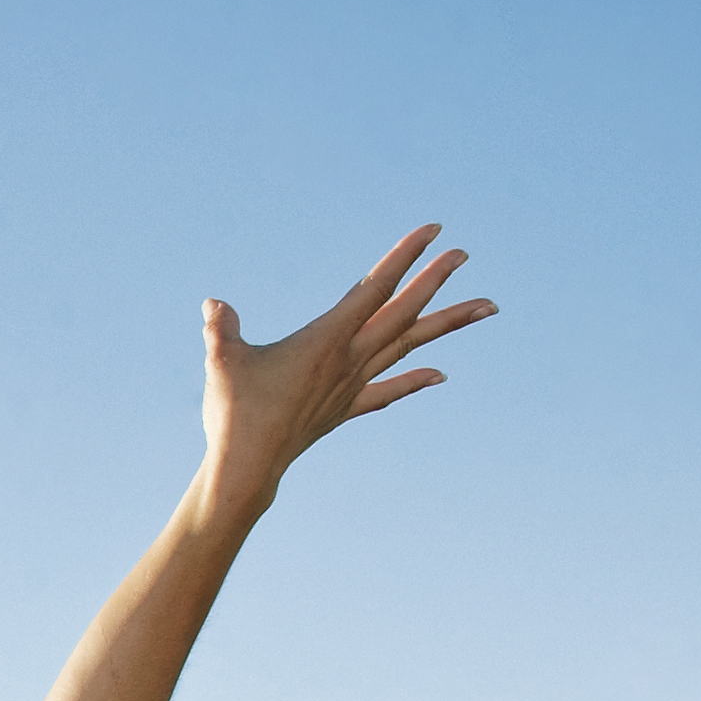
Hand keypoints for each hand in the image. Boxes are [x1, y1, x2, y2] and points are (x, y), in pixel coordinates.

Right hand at [195, 225, 494, 520]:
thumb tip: (214, 304)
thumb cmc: (234, 413)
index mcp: (327, 339)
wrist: (247, 469)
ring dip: (447, 324)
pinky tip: (440, 374)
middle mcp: (350, 360)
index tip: (432, 232)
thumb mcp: (223, 362)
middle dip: (435, 280)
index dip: (404, 257)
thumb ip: (221, 329)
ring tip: (487, 306)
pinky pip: (388, 391)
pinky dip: (415, 380)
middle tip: (464, 254)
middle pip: (404, 313)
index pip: (374, 289)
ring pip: (409, 347)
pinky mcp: (345, 409)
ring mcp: (352, 386)